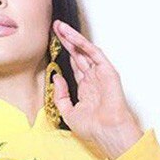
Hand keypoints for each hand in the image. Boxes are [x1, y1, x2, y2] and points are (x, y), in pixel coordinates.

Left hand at [50, 20, 143, 157]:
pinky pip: (93, 53)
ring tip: (60, 27)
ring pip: (84, 50)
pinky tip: (71, 35)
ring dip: (72, 37)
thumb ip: (60, 95)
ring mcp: (100, 74)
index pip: (74, 65)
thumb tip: (56, 77)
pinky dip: (82, 43)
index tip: (53, 43)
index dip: (64, 53)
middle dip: (66, 41)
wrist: (107, 132)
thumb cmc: (93, 128)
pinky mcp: (107, 70)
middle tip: (55, 28)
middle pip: (78, 54)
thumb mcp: (68, 112)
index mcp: (86, 89)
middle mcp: (93, 79)